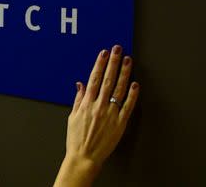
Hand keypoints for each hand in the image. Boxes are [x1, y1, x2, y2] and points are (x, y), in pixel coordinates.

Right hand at [55, 45, 139, 186]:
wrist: (84, 156)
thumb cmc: (76, 138)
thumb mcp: (72, 116)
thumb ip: (78, 99)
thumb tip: (81, 84)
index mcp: (86, 103)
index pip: (94, 78)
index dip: (100, 64)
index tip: (104, 53)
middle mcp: (98, 106)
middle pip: (108, 80)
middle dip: (113, 63)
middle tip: (118, 50)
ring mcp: (110, 114)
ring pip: (119, 89)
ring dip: (124, 73)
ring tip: (128, 61)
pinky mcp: (120, 124)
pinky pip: (128, 107)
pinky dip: (132, 95)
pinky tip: (135, 84)